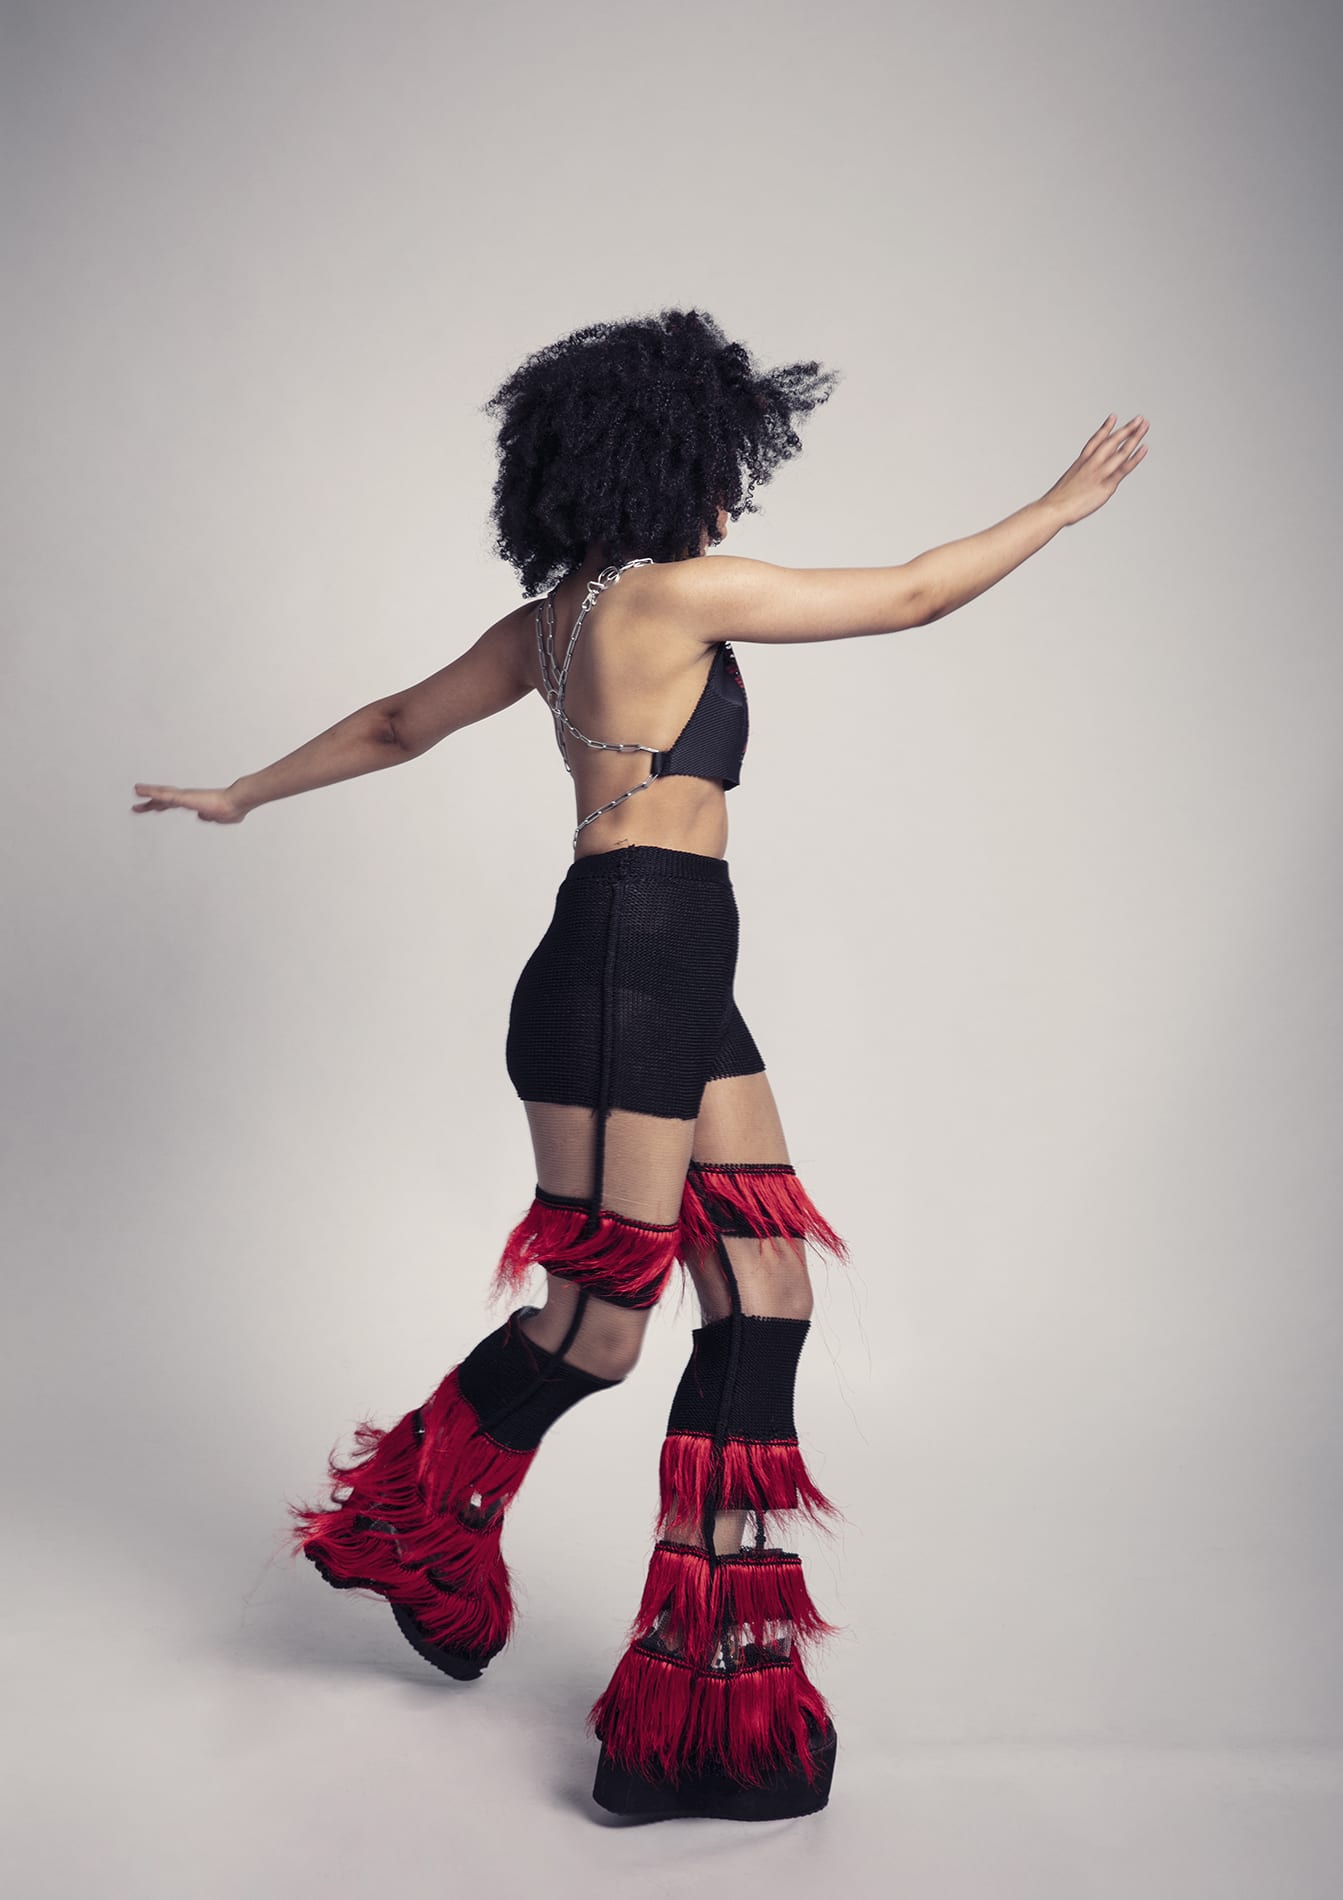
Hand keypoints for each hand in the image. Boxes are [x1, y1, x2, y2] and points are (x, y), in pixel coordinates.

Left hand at [131, 782, 248, 821]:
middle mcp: (187, 798)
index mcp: (193, 804)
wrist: (236, 803)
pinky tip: (140, 790)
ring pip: (162, 794)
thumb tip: (201, 817)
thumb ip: (208, 817)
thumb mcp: (217, 818)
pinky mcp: (183, 797)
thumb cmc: (232, 809)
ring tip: (136, 790)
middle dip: (149, 804)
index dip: (161, 806)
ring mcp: (184, 797)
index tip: (151, 809)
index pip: (173, 805)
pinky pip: (163, 795)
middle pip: (163, 800)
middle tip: (136, 807)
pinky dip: (150, 792)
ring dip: (148, 793)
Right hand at [1043, 413, 1149, 526]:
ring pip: (1120, 451)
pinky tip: (1143, 448)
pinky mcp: (1106, 484)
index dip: (1105, 428)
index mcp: (1081, 462)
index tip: (1113, 417)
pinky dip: (1134, 457)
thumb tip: (1083, 479)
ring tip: (1144, 426)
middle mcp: (1092, 463)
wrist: (1055, 507)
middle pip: (1112, 441)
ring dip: (1134, 438)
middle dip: (1126, 429)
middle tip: (1139, 419)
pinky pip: (1123, 468)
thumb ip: (1079, 476)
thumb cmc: (1058, 500)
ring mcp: (1099, 473)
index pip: (1095, 440)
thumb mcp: (1068, 482)